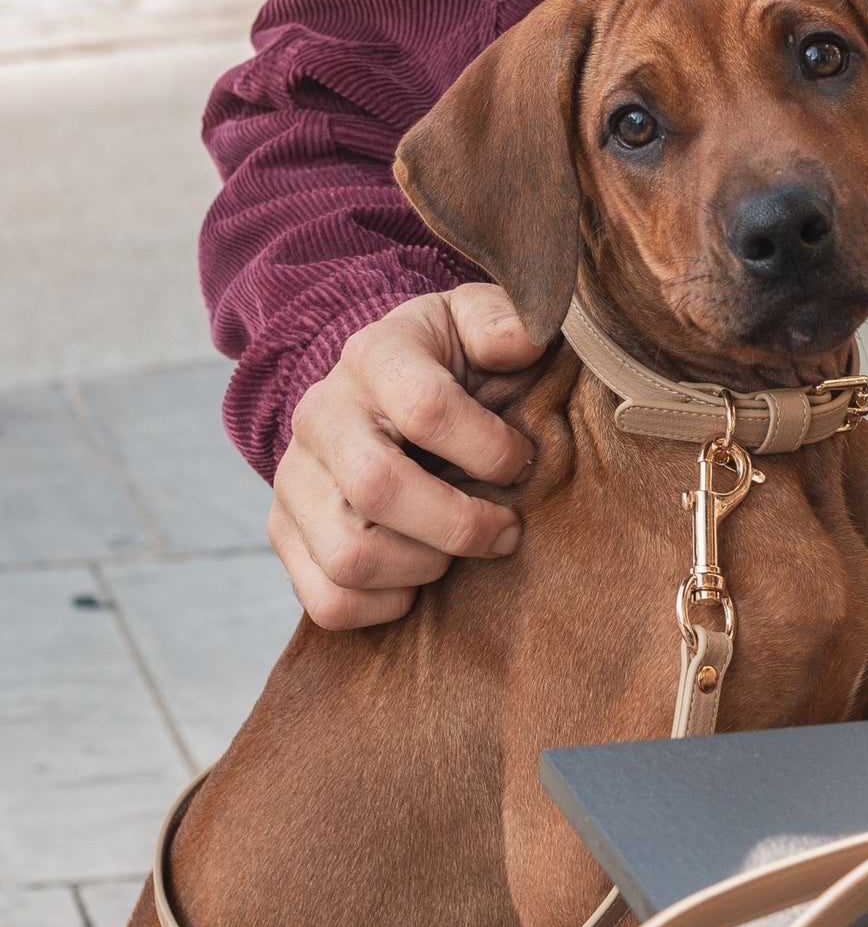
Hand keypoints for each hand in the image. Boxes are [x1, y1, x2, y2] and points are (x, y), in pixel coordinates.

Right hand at [270, 284, 542, 629]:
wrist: (384, 391)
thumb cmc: (449, 362)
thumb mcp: (476, 321)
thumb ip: (503, 322)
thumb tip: (523, 339)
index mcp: (375, 356)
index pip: (427, 409)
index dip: (489, 449)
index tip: (523, 463)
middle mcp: (321, 415)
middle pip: (378, 489)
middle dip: (460, 524)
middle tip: (506, 530)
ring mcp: (294, 478)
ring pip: (350, 556)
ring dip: (424, 568)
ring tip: (459, 552)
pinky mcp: (284, 533)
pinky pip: (328, 601)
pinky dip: (384, 605)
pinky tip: (419, 578)